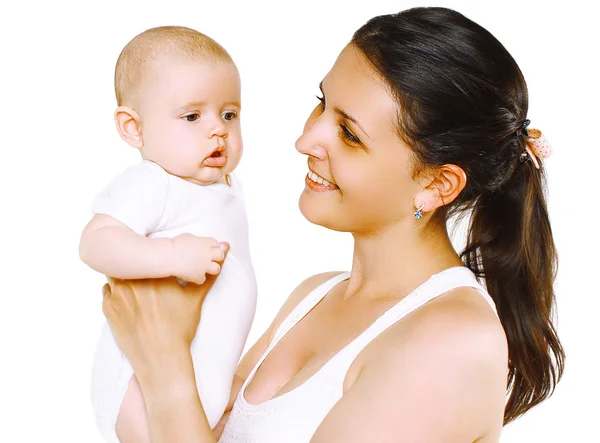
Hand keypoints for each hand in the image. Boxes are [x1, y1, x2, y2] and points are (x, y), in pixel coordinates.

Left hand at [102, 243, 228, 379]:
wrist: (161, 359)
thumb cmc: (180, 329)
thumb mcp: (196, 298)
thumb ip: (210, 272)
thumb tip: (226, 247)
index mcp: (154, 273)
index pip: (146, 249)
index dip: (149, 249)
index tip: (154, 254)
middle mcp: (132, 280)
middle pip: (129, 259)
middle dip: (135, 261)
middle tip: (144, 267)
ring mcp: (117, 294)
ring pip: (115, 273)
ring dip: (123, 274)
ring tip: (135, 282)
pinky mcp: (108, 309)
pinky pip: (107, 291)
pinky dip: (115, 291)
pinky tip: (128, 300)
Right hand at [171, 234, 226, 284]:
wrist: (169, 256)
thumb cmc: (175, 245)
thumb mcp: (188, 237)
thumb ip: (197, 240)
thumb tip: (199, 242)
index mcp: (206, 243)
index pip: (216, 244)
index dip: (213, 248)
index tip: (208, 250)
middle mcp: (209, 254)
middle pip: (220, 256)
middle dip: (216, 258)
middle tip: (208, 260)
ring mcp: (205, 266)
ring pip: (217, 269)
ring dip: (211, 269)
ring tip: (203, 270)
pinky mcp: (199, 276)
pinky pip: (203, 279)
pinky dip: (197, 279)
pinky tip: (192, 277)